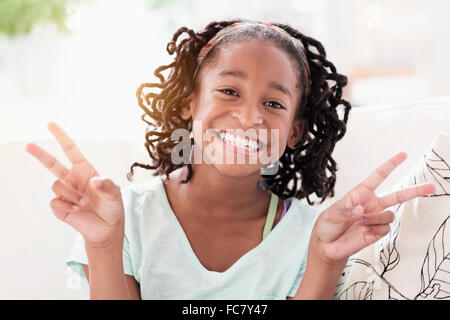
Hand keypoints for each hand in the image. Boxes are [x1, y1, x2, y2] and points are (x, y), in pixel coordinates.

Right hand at [25, 122, 124, 247]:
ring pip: (56, 185)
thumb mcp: (115, 193)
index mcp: (85, 170)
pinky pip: (55, 202)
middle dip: (39, 154)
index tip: (50, 124)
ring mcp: (65, 192)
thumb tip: (94, 181)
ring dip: (71, 194)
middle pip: (51, 164)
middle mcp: (72, 179)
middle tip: (28, 145)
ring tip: (85, 204)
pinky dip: (67, 206)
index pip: (70, 150)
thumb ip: (107, 185)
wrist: (107, 227)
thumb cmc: (112, 207)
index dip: (61, 137)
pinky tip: (77, 211)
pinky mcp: (60, 207)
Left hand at [311, 152, 434, 263]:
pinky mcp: (377, 232)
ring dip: (374, 219)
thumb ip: (346, 211)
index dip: (390, 165)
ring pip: (388, 215)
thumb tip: (362, 210)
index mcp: (360, 193)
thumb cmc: (327, 225)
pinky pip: (385, 229)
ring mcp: (375, 218)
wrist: (327, 245)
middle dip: (415, 191)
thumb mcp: (331, 214)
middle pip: (397, 195)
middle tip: (431, 186)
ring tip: (359, 223)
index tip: (403, 155)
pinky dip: (374, 230)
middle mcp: (371, 204)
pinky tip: (363, 232)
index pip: (378, 177)